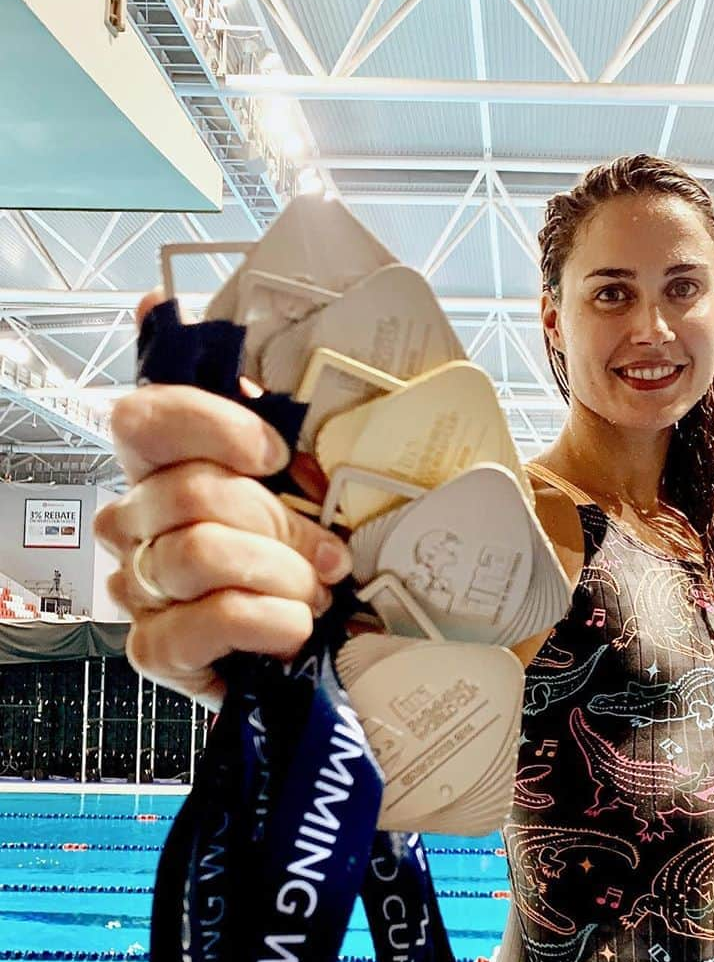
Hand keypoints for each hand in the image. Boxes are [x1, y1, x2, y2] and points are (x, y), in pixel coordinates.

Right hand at [93, 291, 353, 709]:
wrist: (323, 646)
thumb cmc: (307, 552)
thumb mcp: (306, 477)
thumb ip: (273, 410)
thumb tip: (178, 312)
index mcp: (162, 467)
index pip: (143, 420)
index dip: (211, 426)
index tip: (277, 453)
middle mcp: (136, 521)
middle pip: (189, 492)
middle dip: (279, 522)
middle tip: (330, 552)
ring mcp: (141, 586)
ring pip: (199, 553)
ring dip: (281, 573)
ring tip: (316, 592)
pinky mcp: (157, 648)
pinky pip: (209, 620)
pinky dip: (269, 621)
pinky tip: (294, 626)